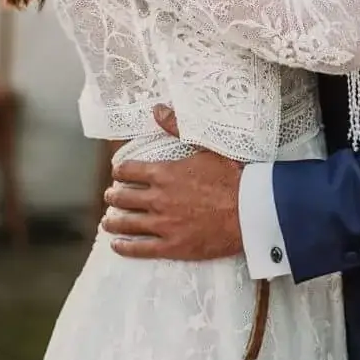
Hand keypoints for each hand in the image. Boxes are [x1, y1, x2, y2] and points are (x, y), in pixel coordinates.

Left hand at [101, 105, 244, 262]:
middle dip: (114, 196)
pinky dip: (125, 248)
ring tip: (107, 222)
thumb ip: (178, 127)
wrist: (251, 210)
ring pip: (127, 224)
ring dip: (113, 222)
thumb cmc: (233, 177)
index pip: (130, 171)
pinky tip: (116, 246)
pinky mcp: (173, 247)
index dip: (120, 171)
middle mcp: (158, 199)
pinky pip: (141, 249)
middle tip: (111, 197)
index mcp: (164, 174)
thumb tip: (157, 110)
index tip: (117, 173)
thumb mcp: (207, 146)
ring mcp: (163, 225)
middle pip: (124, 198)